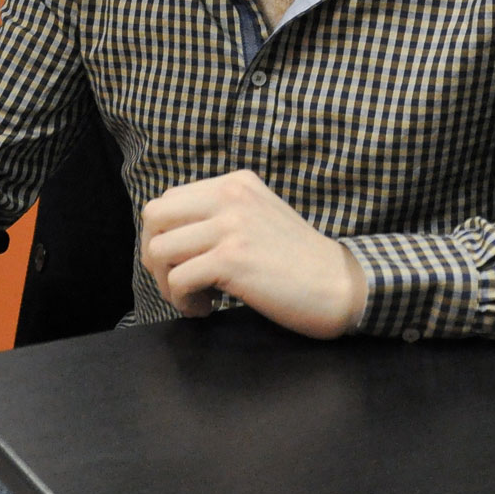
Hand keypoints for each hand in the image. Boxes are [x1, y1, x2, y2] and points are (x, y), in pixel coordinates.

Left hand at [139, 169, 367, 338]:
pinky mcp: (232, 259)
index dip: (165, 237)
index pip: (169, 200)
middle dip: (155, 256)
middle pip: (154, 217)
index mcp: (235, 183)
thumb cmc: (298, 261)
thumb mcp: (259, 217)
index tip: (184, 264)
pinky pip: (178, 280)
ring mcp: (231, 225)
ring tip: (196, 298)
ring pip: (159, 250)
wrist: (340, 285)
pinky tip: (207, 309)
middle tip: (179, 281)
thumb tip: (169, 237)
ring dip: (167, 283)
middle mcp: (230, 195)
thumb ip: (221, 215)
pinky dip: (184, 301)